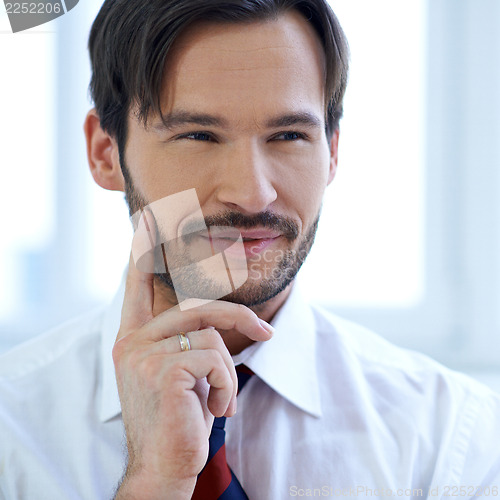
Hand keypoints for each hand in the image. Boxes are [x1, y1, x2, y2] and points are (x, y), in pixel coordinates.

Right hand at [113, 211, 272, 498]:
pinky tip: (214, 408)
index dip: (144, 249)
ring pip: (211, 337)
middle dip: (239, 319)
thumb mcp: (178, 373)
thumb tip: (209, 320)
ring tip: (218, 400)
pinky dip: (226, 386)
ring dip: (228, 373)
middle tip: (267, 333)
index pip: (137, 284)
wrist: (164, 466)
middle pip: (198, 307)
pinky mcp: (163, 372)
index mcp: (133, 338)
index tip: (147, 217)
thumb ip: (183, 340)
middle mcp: (132, 342)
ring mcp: (143, 356)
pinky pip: (215, 360)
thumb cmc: (178, 418)